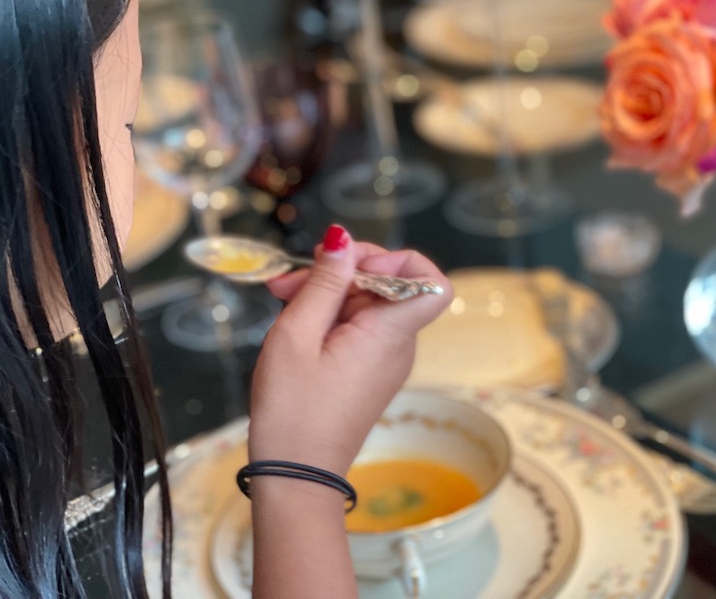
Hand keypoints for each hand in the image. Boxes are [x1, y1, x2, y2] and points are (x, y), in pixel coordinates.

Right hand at [247, 225, 452, 476]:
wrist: (295, 477)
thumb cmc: (292, 410)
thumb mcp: (296, 335)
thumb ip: (324, 282)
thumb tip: (343, 238)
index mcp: (389, 335)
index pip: (433, 283)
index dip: (397, 260)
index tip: (352, 266)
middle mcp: (398, 345)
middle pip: (389, 283)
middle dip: (342, 269)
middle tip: (291, 281)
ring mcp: (385, 359)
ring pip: (369, 301)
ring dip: (328, 290)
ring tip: (282, 298)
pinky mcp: (369, 370)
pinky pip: (359, 325)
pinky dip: (330, 314)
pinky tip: (294, 320)